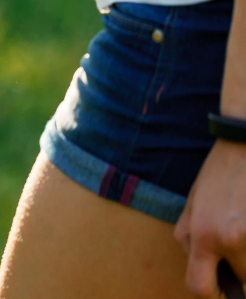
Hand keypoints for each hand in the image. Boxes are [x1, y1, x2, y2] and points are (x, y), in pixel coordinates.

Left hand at [175, 140, 245, 297]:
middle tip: (236, 242)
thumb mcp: (191, 206)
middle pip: (242, 280)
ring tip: (242, 225)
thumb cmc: (218, 176)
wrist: (244, 147)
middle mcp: (231, 239)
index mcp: (203, 236)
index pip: (200, 287)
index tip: (217, 282)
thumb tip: (203, 270)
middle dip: (239, 269)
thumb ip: (190, 240)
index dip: (208, 289)